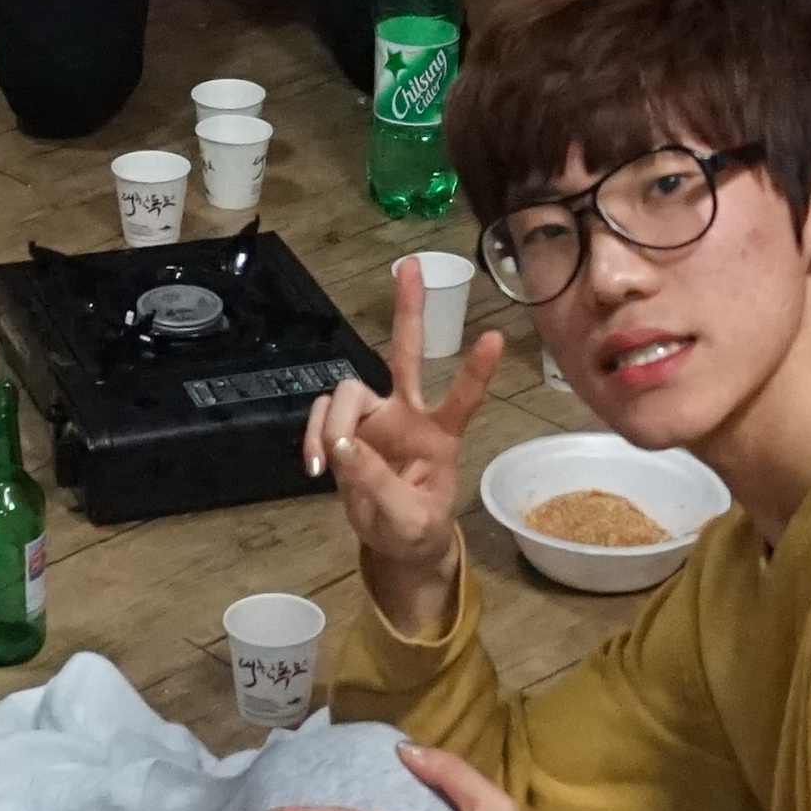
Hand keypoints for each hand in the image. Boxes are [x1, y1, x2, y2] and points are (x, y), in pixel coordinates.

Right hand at [304, 290, 502, 636]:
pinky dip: (314, 436)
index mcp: (441, 435)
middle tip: (411, 265)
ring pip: (348, 391)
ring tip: (328, 459)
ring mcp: (376, 419)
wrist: (396, 544)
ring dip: (332, 420)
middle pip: (408, 353)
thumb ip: (377, 483)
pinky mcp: (347, 430)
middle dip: (408, 310)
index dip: (476, 371)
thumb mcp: (407, 519)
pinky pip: (322, 417)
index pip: (463, 397)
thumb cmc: (416, 529)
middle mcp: (409, 415)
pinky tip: (315, 464)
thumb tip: (341, 446)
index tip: (496, 338)